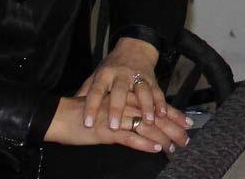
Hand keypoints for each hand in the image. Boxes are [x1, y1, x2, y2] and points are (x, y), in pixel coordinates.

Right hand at [44, 93, 189, 153]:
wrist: (58, 116)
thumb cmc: (78, 114)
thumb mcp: (102, 107)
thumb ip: (118, 109)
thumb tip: (137, 118)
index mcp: (119, 95)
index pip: (150, 103)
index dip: (169, 113)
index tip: (185, 122)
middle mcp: (119, 102)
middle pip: (151, 114)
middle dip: (171, 126)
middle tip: (186, 138)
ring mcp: (113, 116)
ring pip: (144, 125)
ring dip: (162, 137)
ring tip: (176, 147)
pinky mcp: (106, 130)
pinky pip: (129, 136)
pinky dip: (144, 143)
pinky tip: (156, 148)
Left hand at [76, 37, 167, 130]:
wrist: (134, 48)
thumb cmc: (112, 66)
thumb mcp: (98, 74)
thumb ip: (87, 90)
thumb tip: (71, 103)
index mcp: (105, 75)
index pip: (95, 91)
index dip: (90, 107)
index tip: (87, 123)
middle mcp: (120, 75)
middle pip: (118, 92)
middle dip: (115, 109)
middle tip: (112, 126)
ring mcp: (137, 77)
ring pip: (141, 91)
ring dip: (145, 107)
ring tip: (147, 122)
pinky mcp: (152, 79)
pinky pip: (157, 92)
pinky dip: (160, 103)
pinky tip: (162, 115)